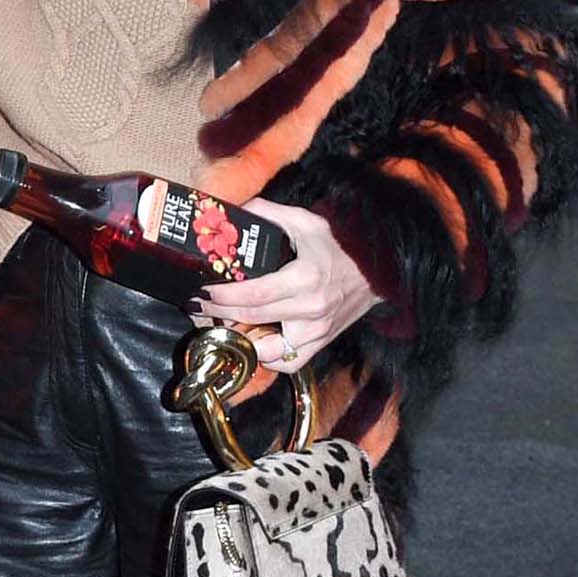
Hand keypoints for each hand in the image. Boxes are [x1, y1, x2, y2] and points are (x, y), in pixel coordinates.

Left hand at [192, 200, 378, 373]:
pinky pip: (286, 363)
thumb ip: (268, 214)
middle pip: (251, 319)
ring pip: (265, 350)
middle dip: (218, 313)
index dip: (221, 297)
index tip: (203, 290)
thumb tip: (233, 213)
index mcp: (304, 279)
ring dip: (239, 340)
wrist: (377, 272)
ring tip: (223, 323)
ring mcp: (315, 332)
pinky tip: (253, 340)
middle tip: (200, 304)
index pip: (252, 296)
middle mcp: (310, 310)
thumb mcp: (306, 222)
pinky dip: (266, 357)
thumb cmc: (339, 247)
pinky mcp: (319, 344)